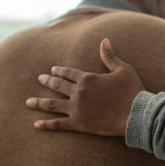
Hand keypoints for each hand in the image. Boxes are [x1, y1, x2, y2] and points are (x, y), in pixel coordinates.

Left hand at [26, 39, 145, 135]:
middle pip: (57, 86)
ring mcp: (76, 108)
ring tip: (28, 102)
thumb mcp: (123, 70)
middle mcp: (78, 92)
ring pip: (52, 104)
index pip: (68, 73)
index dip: (59, 71)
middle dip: (47, 82)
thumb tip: (104, 40)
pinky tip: (36, 124)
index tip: (52, 70)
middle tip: (39, 79)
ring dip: (39, 102)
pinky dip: (46, 124)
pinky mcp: (79, 124)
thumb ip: (110, 57)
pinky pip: (58, 124)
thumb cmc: (132, 92)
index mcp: (88, 78)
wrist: (136, 114)